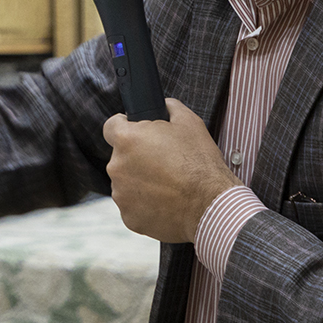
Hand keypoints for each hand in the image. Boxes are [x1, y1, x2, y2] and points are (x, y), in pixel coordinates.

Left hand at [101, 98, 241, 243]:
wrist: (211, 205)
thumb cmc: (200, 163)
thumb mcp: (189, 122)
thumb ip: (169, 108)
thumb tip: (163, 105)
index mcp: (127, 140)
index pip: (111, 126)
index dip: (124, 127)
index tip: (136, 132)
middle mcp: (116, 167)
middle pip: (121, 157)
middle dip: (138, 158)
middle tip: (163, 163)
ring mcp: (120, 194)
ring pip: (126, 183)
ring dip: (140, 182)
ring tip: (168, 185)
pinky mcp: (128, 217)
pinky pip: (133, 206)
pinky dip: (145, 204)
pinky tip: (166, 202)